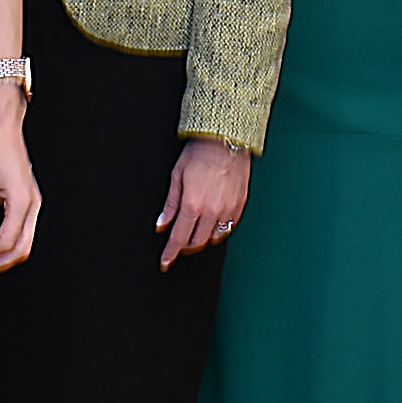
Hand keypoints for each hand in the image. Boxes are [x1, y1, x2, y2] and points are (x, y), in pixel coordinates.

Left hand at [0, 86, 41, 274]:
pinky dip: (5, 242)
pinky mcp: (27, 201)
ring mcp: (32, 204)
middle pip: (20, 249)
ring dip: (1, 255)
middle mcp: (33, 205)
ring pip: (23, 243)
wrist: (3, 128)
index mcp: (22, 202)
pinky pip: (21, 231)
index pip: (5, 241)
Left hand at [157, 139, 250, 268]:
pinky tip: (211, 223)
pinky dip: (218, 231)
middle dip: (185, 246)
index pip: (179, 238)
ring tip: (194, 232)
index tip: (165, 262)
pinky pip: (228, 228)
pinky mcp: (239, 205)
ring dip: (202, 240)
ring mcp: (228, 209)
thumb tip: (162, 224)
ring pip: (213, 238)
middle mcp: (211, 211)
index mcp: (192, 204)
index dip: (170, 253)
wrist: (226, 139)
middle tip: (178, 242)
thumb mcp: (176, 176)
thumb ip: (170, 205)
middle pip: (197, 242)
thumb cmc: (200, 153)